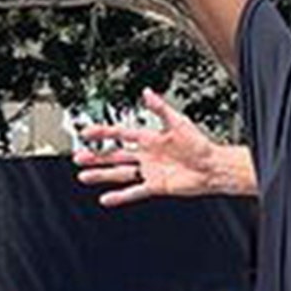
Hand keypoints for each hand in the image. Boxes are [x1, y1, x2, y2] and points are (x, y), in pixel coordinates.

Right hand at [74, 88, 223, 206]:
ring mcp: (149, 171)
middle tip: (78, 157)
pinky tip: (106, 198)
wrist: (212, 166)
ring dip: (101, 175)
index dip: (103, 133)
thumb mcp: (178, 122)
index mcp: (149, 138)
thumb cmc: (200, 144)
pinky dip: (120, 196)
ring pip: (120, 173)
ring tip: (84, 176)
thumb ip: (160, 108)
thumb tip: (147, 92)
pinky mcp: (155, 185)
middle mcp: (146, 154)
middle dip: (96, 156)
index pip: (120, 134)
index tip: (86, 132)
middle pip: (115, 155)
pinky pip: (134, 191)